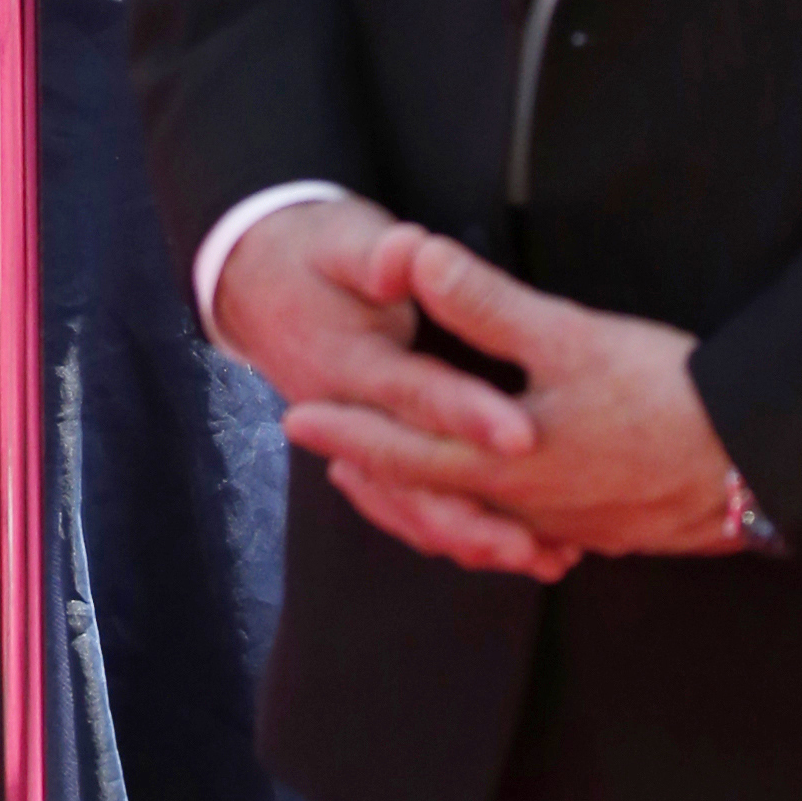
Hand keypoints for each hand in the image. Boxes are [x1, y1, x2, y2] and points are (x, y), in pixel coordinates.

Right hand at [213, 197, 573, 581]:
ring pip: (409, 507)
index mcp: (344, 363)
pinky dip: (455, 534)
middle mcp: (346, 417)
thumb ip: (379, 255)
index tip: (522, 436)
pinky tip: (515, 550)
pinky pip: (408, 508)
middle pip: (411, 478)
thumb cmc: (316, 257)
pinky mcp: (370, 456)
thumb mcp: (344, 240)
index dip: (466, 416)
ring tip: (542, 559)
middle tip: (539, 542)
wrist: (259, 282)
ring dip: (471, 540)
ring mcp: (353, 444)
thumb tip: (408, 253)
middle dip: (474, 515)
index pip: (412, 394)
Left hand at [279, 222, 735, 571]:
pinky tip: (512, 516)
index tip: (296, 422)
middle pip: (432, 498)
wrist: (761, 464)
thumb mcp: (569, 338)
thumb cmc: (666, 398)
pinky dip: (500, 523)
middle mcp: (526, 508)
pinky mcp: (611, 530)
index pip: (401, 450)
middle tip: (332, 466)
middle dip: (379, 478)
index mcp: (502, 465)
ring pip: (480, 523)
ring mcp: (570, 526)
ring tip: (408, 488)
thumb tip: (412, 257)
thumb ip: (484, 303)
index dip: (347, 433)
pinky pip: (532, 533)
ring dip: (435, 504)